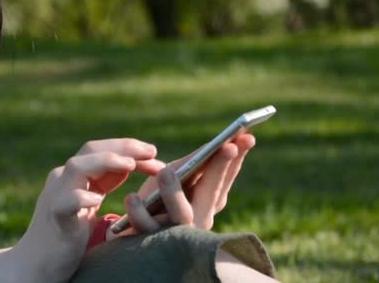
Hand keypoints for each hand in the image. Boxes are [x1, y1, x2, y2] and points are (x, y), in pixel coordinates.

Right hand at [11, 139, 162, 282]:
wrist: (37, 264)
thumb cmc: (67, 233)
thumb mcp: (90, 202)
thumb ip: (105, 182)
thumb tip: (134, 163)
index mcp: (75, 176)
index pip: (102, 149)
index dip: (129, 147)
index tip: (154, 152)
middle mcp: (63, 179)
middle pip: (92, 150)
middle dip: (124, 147)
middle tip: (152, 152)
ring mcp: (55, 196)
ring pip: (77, 167)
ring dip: (106, 161)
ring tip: (131, 165)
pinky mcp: (54, 218)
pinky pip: (65, 203)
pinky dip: (81, 198)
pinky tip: (98, 199)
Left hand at [110, 133, 255, 237]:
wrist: (133, 236)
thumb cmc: (158, 200)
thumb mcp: (176, 177)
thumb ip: (194, 162)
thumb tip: (220, 143)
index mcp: (209, 200)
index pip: (226, 176)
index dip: (237, 157)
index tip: (247, 136)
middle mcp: (199, 218)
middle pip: (212, 194)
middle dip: (220, 169)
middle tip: (227, 146)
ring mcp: (177, 233)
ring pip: (181, 214)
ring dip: (174, 193)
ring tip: (166, 172)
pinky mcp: (151, 242)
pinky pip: (145, 226)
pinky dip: (139, 213)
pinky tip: (132, 198)